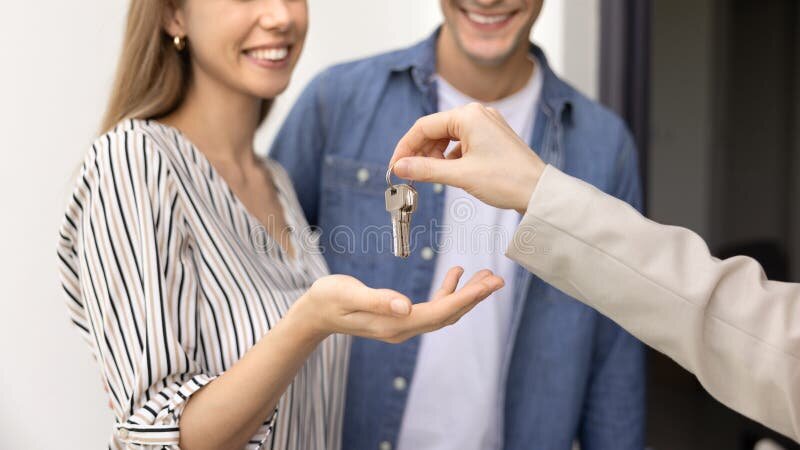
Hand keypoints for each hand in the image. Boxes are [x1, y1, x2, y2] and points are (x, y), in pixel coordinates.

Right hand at [289, 267, 503, 343]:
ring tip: (485, 276)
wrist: (313, 314)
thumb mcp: (349, 294)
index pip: (440, 312)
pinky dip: (447, 293)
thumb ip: (377, 300)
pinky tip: (454, 275)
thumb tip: (406, 304)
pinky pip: (431, 308)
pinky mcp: (399, 318)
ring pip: (443, 313)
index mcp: (395, 323)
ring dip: (465, 296)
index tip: (489, 284)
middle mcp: (403, 327)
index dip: (467, 298)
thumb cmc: (328, 299)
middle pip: (448, 315)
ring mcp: (401, 325)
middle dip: (475, 297)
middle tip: (498, 279)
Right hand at [389, 103, 546, 213]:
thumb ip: (426, 169)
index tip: (395, 167)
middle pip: (435, 129)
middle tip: (409, 174)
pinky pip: (462, 142)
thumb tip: (400, 167)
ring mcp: (486, 124)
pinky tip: (450, 172)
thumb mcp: (460, 175)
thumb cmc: (506, 180)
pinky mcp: (492, 137)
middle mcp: (477, 114)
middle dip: (420, 152)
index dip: (405, 147)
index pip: (424, 126)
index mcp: (469, 115)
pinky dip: (450, 156)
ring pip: (448, 136)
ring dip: (434, 155)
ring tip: (429, 175)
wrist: (539, 191)